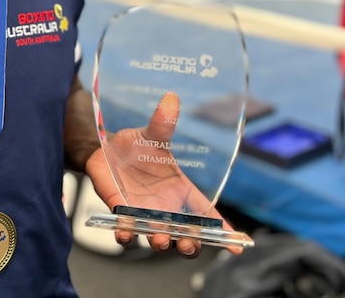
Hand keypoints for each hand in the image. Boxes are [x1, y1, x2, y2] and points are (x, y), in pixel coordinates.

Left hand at [84, 91, 240, 257]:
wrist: (106, 149)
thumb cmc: (138, 145)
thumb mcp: (152, 135)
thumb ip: (162, 123)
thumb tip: (170, 99)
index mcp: (180, 189)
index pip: (206, 213)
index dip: (223, 230)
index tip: (238, 245)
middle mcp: (165, 207)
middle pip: (186, 234)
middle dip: (190, 243)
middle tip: (190, 244)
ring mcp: (144, 212)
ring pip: (158, 237)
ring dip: (161, 242)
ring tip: (161, 241)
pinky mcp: (121, 212)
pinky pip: (126, 230)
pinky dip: (126, 235)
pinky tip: (126, 233)